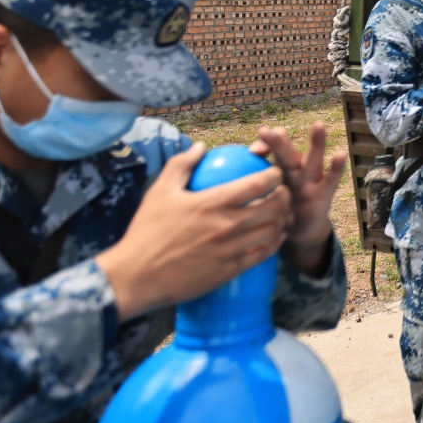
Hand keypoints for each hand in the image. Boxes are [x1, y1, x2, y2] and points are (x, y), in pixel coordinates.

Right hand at [96, 143, 292, 318]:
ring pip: (273, 231)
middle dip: (285, 196)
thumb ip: (182, 165)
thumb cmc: (147, 231)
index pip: (258, 184)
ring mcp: (231, 250)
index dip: (274, 175)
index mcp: (212, 203)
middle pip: (274, 207)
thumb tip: (200, 146)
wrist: (137, 276)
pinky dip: (275, 243)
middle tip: (282, 192)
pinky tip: (276, 236)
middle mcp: (227, 225)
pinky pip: (263, 254)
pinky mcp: (230, 270)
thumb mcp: (160, 192)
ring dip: (283, 219)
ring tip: (282, 213)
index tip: (274, 172)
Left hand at [254, 122, 346, 275]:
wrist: (303, 228)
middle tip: (267, 132)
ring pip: (311, 160)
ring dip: (315, 143)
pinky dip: (336, 167)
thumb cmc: (279, 206)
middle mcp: (296, 170)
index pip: (270, 150)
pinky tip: (340, 154)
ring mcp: (312, 179)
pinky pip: (331, 179)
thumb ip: (251, 184)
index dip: (263, 145)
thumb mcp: (266, 195)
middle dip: (278, 142)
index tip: (253, 149)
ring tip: (318, 125)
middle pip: (286, 154)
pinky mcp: (324, 193)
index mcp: (279, 168)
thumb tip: (229, 176)